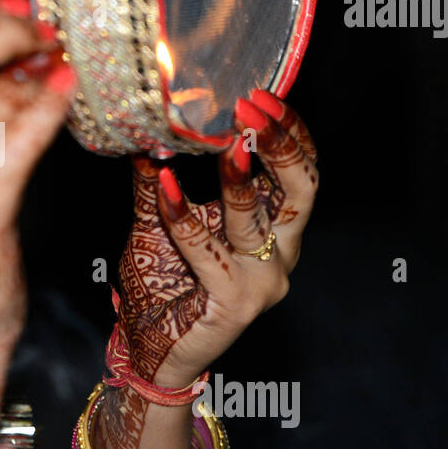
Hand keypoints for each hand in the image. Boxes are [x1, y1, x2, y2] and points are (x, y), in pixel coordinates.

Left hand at [116, 89, 318, 388]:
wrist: (151, 352)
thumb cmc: (162, 286)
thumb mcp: (159, 224)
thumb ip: (158, 186)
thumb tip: (145, 137)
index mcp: (275, 230)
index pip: (301, 172)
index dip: (289, 133)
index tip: (261, 96)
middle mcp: (279, 254)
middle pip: (302, 191)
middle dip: (281, 145)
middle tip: (252, 110)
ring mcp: (262, 281)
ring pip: (259, 221)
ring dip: (240, 180)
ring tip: (224, 145)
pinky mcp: (235, 304)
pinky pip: (210, 252)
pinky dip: (185, 218)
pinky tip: (164, 188)